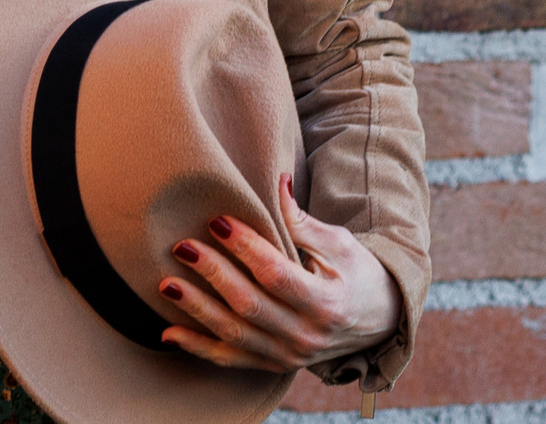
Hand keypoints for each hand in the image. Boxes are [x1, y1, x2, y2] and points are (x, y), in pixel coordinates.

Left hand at [158, 177, 401, 373]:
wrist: (379, 322)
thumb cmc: (357, 274)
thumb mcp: (340, 244)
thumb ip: (302, 220)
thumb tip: (278, 181)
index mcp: (326, 303)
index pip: (277, 275)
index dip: (245, 248)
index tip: (217, 221)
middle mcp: (306, 336)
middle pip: (250, 305)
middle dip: (213, 274)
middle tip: (182, 246)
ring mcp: (289, 355)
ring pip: (235, 333)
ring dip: (197, 309)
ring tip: (166, 282)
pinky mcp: (274, 365)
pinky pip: (231, 359)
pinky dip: (198, 347)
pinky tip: (167, 332)